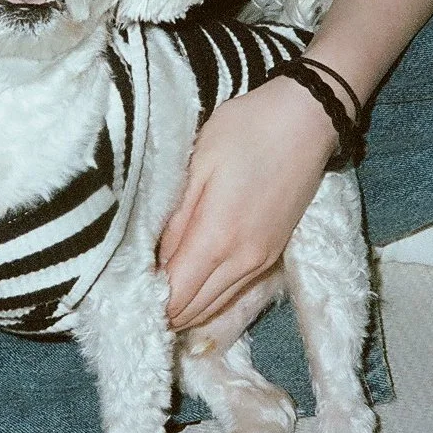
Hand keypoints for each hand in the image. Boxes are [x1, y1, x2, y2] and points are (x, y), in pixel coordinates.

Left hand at [158, 76, 340, 329]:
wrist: (307, 120)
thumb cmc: (247, 130)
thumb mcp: (198, 163)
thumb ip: (176, 217)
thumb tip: (157, 258)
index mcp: (218, 237)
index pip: (176, 295)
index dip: (149, 302)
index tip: (125, 292)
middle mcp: (243, 260)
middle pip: (195, 310)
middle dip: (164, 312)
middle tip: (135, 297)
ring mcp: (262, 261)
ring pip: (215, 307)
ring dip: (186, 309)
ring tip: (158, 296)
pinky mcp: (274, 254)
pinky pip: (235, 292)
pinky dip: (209, 298)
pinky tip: (192, 286)